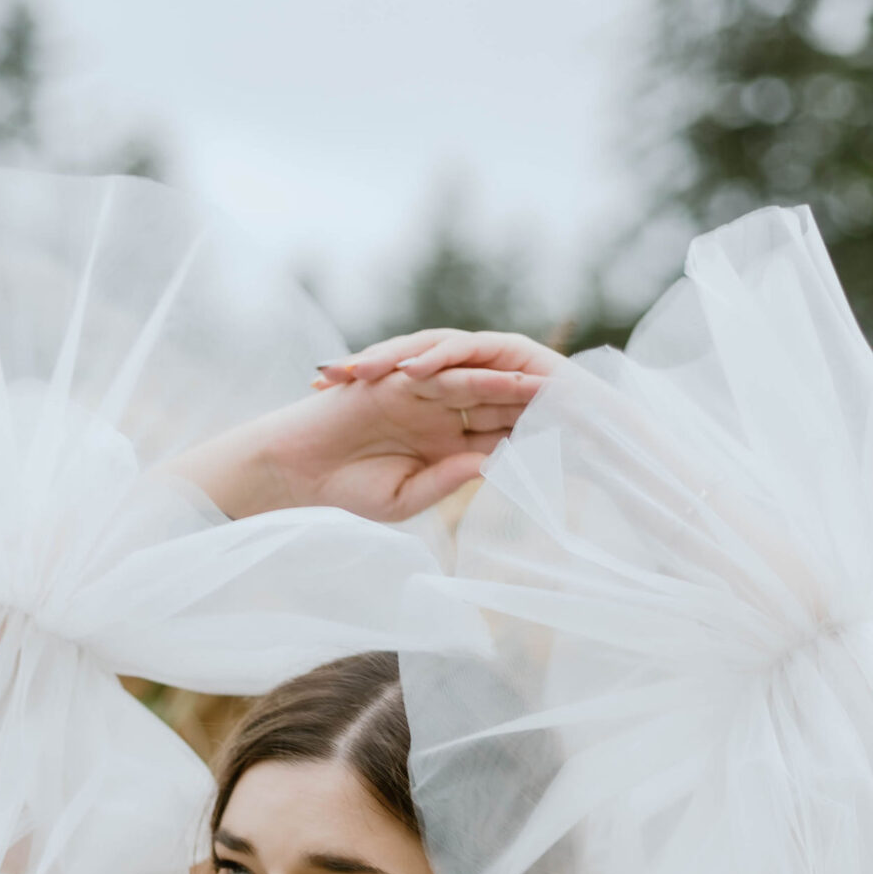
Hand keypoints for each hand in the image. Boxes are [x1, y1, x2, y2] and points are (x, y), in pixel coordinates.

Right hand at [169, 328, 560, 523]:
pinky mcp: (396, 379)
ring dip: (510, 387)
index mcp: (445, 449)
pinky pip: (437, 373)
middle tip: (579, 410)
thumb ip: (445, 483)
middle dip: (534, 408)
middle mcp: (437, 418)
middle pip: (496, 409)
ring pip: (474, 386)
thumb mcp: (404, 499)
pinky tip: (499, 380)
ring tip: (548, 389)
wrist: (294, 470)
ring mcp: (418, 395)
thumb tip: (488, 465)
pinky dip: (467, 375)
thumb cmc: (343, 491)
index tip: (574, 452)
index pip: (498, 443)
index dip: (534, 444)